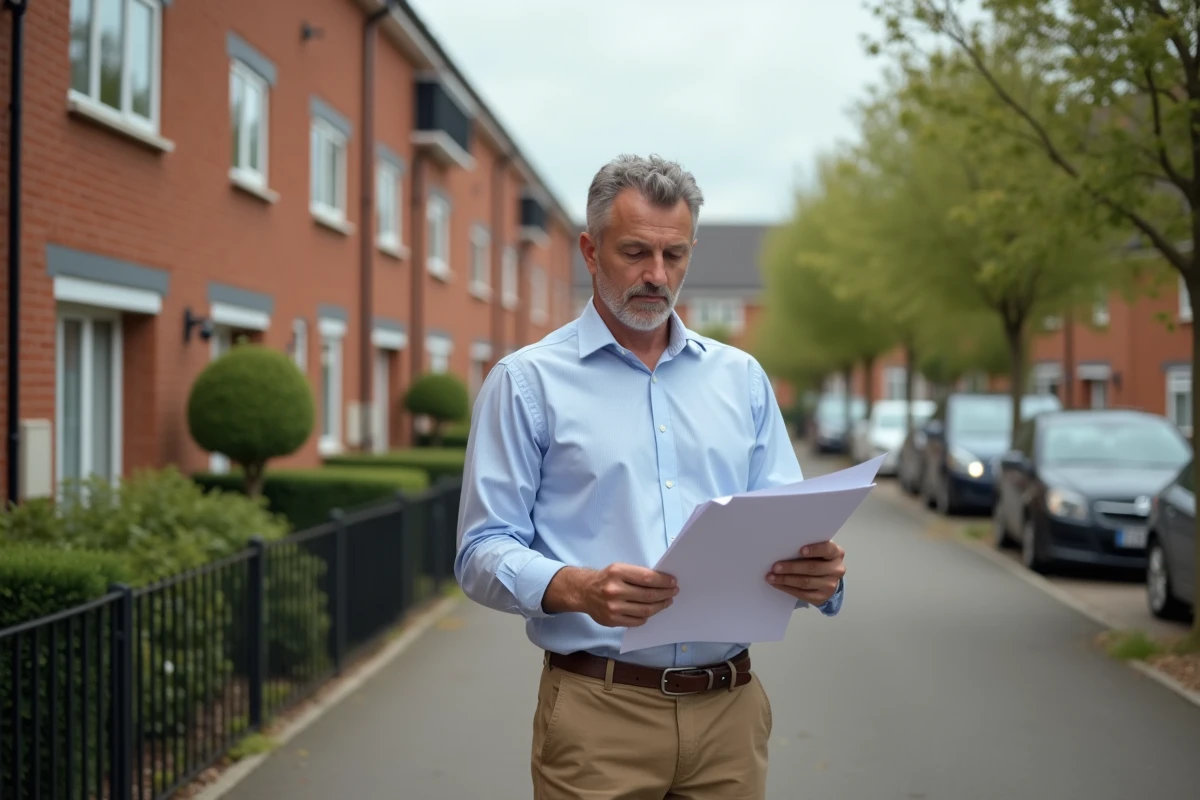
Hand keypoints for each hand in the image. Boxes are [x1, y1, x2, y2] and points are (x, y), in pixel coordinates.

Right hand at [543, 564, 678, 626]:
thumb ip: (637, 574)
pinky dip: (647, 616)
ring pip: (645, 610)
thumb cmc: (606, 578)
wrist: (584, 592)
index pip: (647, 578)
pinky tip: (652, 610)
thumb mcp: (619, 568)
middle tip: (674, 592)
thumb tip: (663, 581)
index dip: (663, 581)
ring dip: (660, 606)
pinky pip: (637, 620)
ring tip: (667, 601)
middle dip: (665, 594)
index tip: (673, 582)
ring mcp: (613, 607)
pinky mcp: (612, 620)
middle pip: (648, 595)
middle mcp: (614, 590)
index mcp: (617, 572)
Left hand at [766, 541, 844, 604]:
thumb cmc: (818, 558)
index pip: (827, 549)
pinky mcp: (821, 597)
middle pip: (813, 568)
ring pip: (806, 582)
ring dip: (786, 579)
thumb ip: (808, 547)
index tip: (800, 550)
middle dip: (792, 567)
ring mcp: (830, 585)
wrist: (827, 579)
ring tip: (771, 577)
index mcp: (836, 553)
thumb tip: (784, 548)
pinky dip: (787, 588)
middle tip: (775, 567)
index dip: (815, 550)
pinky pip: (802, 594)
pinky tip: (777, 584)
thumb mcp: (818, 550)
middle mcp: (836, 569)